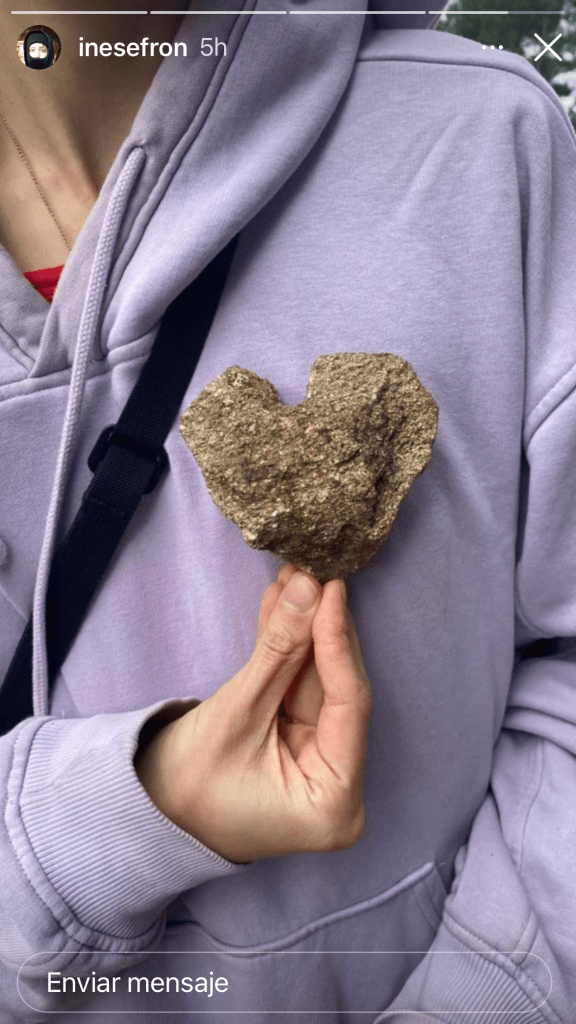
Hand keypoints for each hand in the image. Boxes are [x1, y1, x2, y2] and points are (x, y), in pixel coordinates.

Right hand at [135, 565, 370, 863]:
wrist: (145, 812)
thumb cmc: (187, 786)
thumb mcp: (235, 715)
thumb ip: (277, 651)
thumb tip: (308, 588)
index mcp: (334, 802)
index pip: (348, 705)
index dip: (337, 643)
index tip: (331, 590)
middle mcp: (337, 782)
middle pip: (335, 689)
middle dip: (318, 628)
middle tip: (313, 573)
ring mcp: (317, 760)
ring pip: (315, 680)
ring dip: (301, 629)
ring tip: (294, 578)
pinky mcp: (296, 740)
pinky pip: (294, 685)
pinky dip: (285, 648)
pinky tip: (281, 603)